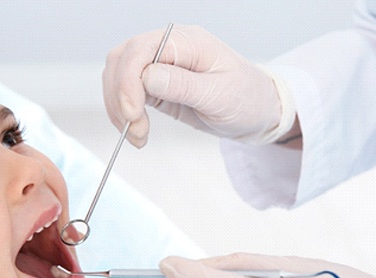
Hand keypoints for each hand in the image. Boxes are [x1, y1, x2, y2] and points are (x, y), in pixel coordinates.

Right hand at [103, 25, 294, 147]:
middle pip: (122, 61)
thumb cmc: (245, 99)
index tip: (132, 114)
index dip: (128, 82)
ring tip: (137, 136)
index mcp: (187, 42)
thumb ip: (182, 85)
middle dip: (120, 98)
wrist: (255, 112)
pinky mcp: (156, 86)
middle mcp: (169, 49)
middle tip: (135, 130)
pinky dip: (124, 113)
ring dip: (119, 109)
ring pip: (119, 77)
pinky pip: (128, 94)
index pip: (141, 51)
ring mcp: (160, 67)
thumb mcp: (219, 95)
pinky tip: (136, 130)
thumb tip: (147, 77)